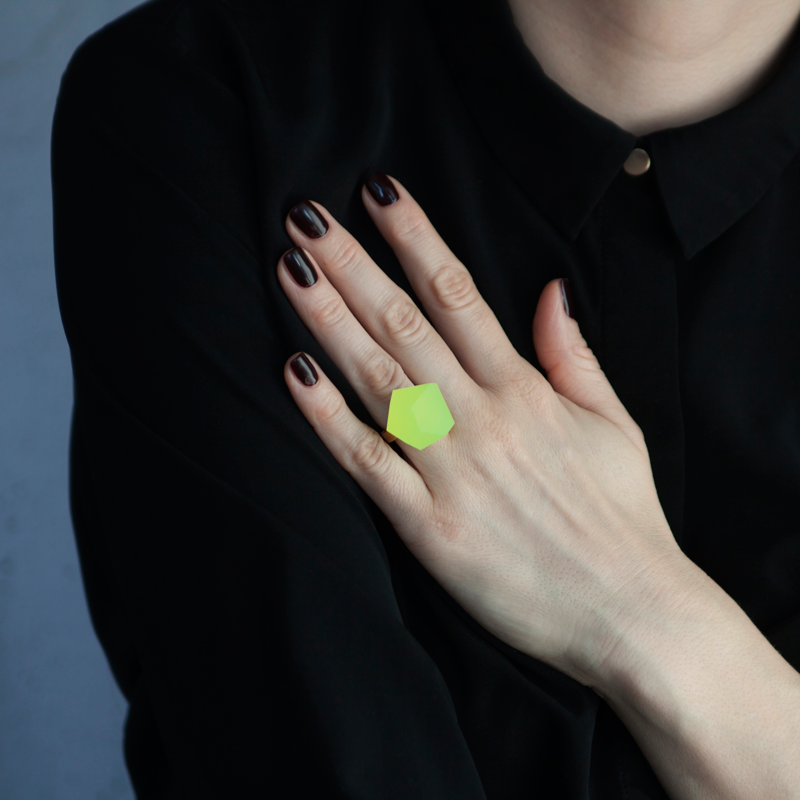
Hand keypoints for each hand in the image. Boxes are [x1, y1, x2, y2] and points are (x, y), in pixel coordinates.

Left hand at [277, 173, 692, 687]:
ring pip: (379, 379)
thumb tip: (551, 290)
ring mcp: (452, 471)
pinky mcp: (428, 527)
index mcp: (526, 390)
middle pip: (405, 323)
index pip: (458, 293)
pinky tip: (295, 371)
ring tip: (290, 269)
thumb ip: (575, 354)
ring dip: (330, 320)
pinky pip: (368, 463)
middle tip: (304, 215)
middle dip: (352, 263)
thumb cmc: (622, 517)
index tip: (377, 192)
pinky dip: (328, 418)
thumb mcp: (614, 425)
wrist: (632, 612)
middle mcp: (483, 419)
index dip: (414, 236)